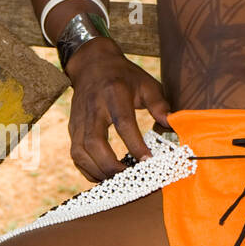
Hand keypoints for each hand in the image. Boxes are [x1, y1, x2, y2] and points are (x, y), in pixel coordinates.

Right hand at [64, 37, 171, 181]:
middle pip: (94, 142)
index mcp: (114, 94)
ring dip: (98, 171)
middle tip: (130, 176)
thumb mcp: (147, 84)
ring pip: (80, 152)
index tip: (148, 160)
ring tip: (119, 180)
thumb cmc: (124, 77)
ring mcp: (79, 120)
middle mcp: (93, 109)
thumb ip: (160, 105)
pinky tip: (104, 175)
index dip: (134, 144)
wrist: (92, 66)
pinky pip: (75, 155)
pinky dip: (87, 169)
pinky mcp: (72, 129)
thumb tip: (172, 125)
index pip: (123, 123)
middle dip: (111, 164)